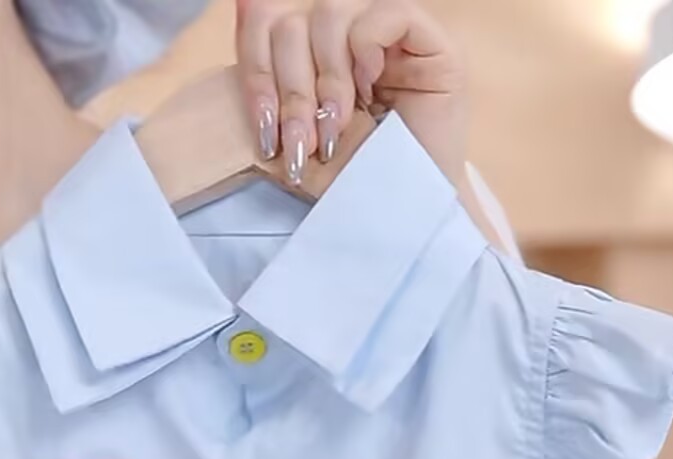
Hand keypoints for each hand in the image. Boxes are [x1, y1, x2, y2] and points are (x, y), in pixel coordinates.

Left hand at [235, 0, 468, 187]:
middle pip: (293, 23)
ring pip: (331, 13)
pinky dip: (367, 48)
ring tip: (337, 128)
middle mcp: (351, 38)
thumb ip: (272, 91)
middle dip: (292, 93)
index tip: (267, 133)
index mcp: (316, 56)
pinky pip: (385, 13)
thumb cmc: (356, 188)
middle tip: (304, 144)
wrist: (407, 222)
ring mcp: (391, 37)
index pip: (267, 25)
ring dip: (327, 81)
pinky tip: (371, 90)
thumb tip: (242, 5)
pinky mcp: (430, 43)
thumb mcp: (298, 144)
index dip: (257, 73)